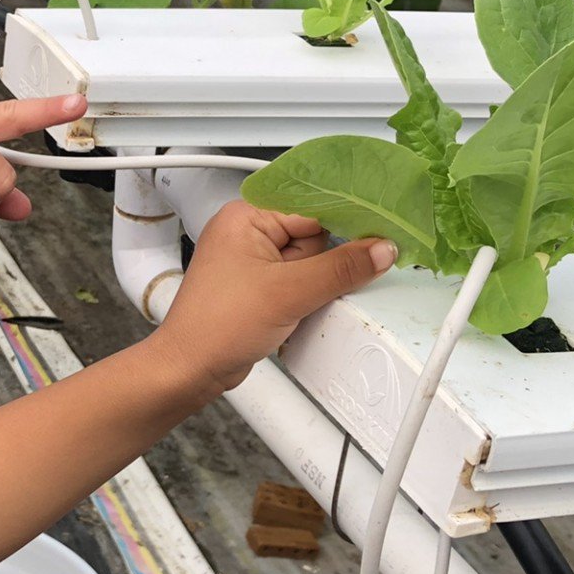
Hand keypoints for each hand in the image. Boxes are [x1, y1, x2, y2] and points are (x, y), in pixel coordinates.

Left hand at [150, 202, 395, 397]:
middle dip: (323, 263)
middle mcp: (247, 230)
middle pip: (314, 233)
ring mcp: (251, 258)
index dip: (345, 222)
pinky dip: (305, 294)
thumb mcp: (290, 292)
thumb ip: (341, 268)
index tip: (378, 234)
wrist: (191, 368)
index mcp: (246, 215)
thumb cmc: (218, 325)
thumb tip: (381, 249)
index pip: (313, 206)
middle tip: (308, 286)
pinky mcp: (257, 284)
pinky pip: (297, 279)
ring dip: (314, 283)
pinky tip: (297, 309)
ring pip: (309, 260)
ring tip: (291, 304)